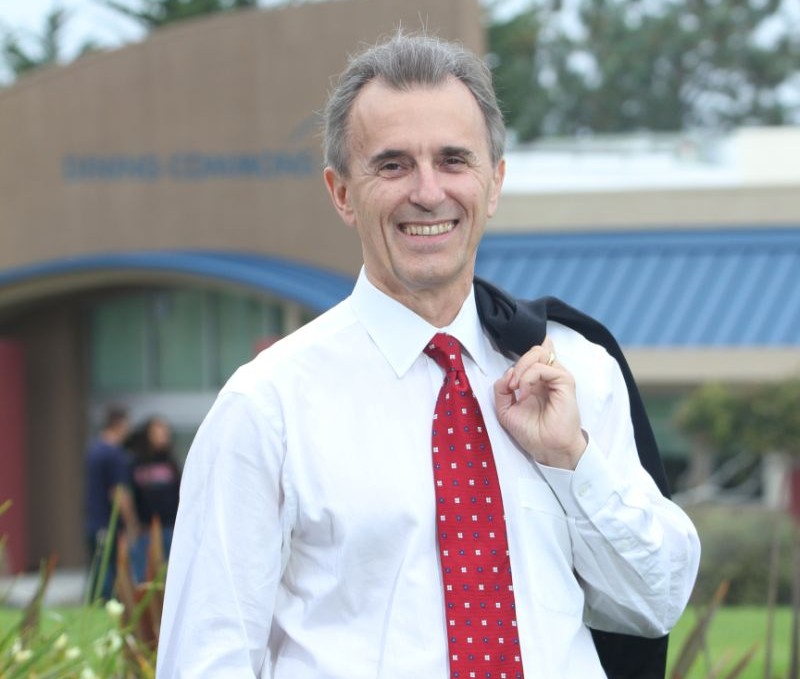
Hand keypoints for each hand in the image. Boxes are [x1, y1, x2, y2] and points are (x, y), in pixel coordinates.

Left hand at [493, 337, 586, 469]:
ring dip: (521, 368)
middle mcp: (548, 377)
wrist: (547, 448)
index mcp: (537, 381)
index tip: (511, 379)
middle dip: (518, 364)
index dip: (524, 356)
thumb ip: (501, 389)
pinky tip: (524, 394)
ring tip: (516, 389)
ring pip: (538, 353)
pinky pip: (543, 368)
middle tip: (511, 386)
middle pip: (534, 351)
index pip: (535, 356)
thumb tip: (508, 372)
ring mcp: (557, 378)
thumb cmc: (531, 432)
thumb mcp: (505, 410)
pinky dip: (528, 377)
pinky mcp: (565, 382)